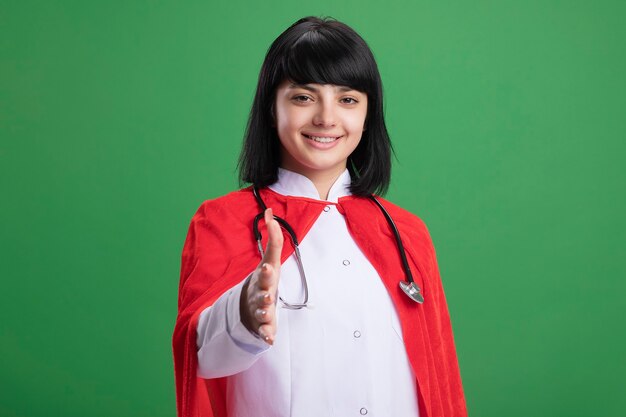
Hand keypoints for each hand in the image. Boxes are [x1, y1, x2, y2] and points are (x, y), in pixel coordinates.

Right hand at [240, 208, 283, 344]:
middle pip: (261, 293)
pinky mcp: (262, 326)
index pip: (265, 272)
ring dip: (264, 312)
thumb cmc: (263, 281)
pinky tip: (269, 340)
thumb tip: (269, 210)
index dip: (267, 270)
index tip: (268, 267)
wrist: (246, 307)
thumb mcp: (270, 260)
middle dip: (263, 291)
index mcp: (263, 278)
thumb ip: (273, 238)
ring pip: (261, 312)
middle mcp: (260, 294)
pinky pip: (264, 332)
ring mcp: (259, 310)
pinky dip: (266, 335)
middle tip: (267, 292)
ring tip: (267, 312)